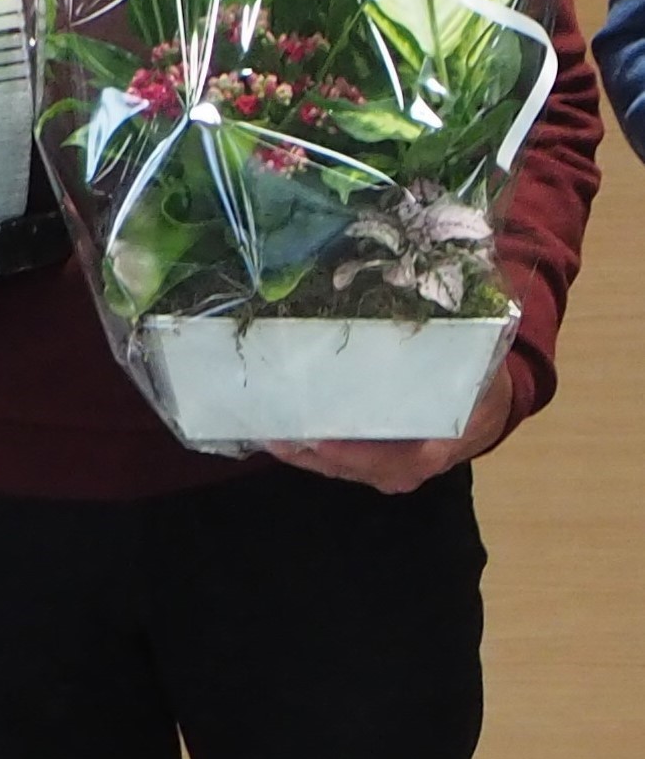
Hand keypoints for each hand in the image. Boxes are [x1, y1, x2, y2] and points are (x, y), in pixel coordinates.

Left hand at [264, 360, 513, 493]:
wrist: (491, 408)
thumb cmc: (481, 383)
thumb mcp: (480, 366)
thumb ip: (457, 344)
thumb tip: (426, 291)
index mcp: (438, 447)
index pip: (395, 460)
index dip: (356, 453)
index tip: (320, 439)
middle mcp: (410, 466)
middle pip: (354, 468)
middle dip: (312, 454)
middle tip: (274, 433)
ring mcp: (390, 468)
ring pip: (341, 467)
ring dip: (303, 453)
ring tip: (267, 431)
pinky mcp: (374, 460)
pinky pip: (339, 460)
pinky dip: (311, 448)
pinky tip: (281, 430)